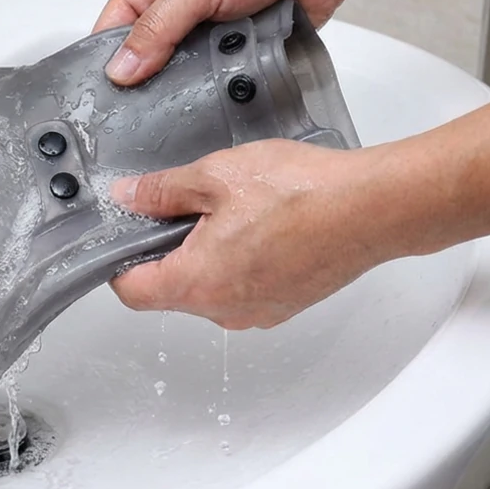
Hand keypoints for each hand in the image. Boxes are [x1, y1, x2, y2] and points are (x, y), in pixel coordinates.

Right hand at [93, 0, 355, 85]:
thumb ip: (157, 29)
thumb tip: (120, 70)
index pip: (110, 31)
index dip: (106, 65)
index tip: (106, 100)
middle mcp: (174, 7)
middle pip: (144, 59)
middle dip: (148, 82)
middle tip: (145, 114)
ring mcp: (205, 30)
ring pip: (181, 74)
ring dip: (188, 85)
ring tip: (185, 104)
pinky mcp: (235, 48)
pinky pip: (217, 78)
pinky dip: (219, 86)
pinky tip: (219, 96)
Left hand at [109, 139, 404, 328]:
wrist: (370, 207)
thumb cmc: (300, 194)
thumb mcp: (215, 177)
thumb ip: (163, 191)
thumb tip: (128, 197)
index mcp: (197, 284)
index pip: (133, 292)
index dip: (119, 262)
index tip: (124, 235)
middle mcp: (226, 310)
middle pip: (171, 290)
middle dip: (167, 250)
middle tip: (182, 205)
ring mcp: (261, 311)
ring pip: (211, 289)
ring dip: (207, 254)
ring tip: (230, 208)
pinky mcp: (288, 303)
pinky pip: (247, 287)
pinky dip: (242, 260)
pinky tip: (261, 221)